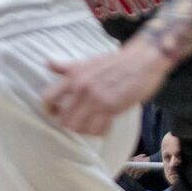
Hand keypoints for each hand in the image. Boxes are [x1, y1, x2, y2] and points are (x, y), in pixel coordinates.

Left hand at [43, 40, 173, 135]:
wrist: (143, 59)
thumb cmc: (116, 61)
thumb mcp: (87, 62)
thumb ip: (67, 68)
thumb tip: (48, 63)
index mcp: (73, 76)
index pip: (48, 97)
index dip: (49, 110)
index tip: (55, 113)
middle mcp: (81, 88)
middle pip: (64, 120)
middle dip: (70, 125)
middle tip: (80, 122)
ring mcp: (96, 98)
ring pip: (78, 128)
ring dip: (85, 130)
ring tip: (92, 125)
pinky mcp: (111, 107)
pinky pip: (97, 129)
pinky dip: (99, 131)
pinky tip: (104, 125)